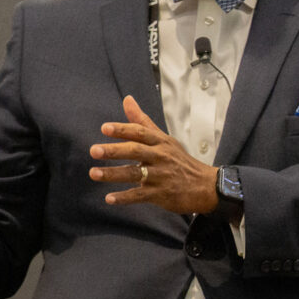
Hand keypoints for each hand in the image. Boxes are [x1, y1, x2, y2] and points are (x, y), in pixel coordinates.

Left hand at [89, 95, 217, 214]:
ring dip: (113, 174)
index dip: (123, 129)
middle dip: (114, 150)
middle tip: (93, 151)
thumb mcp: (164, 139)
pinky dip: (125, 197)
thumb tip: (127, 99)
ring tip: (94, 173)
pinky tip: (109, 199)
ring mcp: (161, 176)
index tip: (105, 128)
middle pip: (136, 151)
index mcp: (160, 142)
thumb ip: (142, 121)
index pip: (140, 132)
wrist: (205, 186)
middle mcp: (160, 157)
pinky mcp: (161, 194)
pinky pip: (141, 196)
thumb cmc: (180, 160)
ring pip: (135, 173)